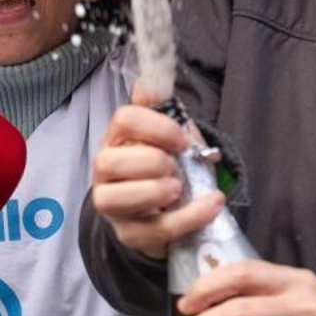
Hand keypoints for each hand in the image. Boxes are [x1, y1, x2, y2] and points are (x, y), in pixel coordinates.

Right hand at [90, 79, 224, 258]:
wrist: (169, 209)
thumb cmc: (167, 166)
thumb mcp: (169, 134)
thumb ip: (161, 107)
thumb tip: (150, 81)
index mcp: (116, 138)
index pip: (124, 120)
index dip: (157, 127)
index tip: (182, 140)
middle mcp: (105, 171)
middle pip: (109, 162)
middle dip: (150, 162)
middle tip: (175, 167)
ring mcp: (112, 205)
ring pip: (117, 198)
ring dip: (155, 191)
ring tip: (180, 189)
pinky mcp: (130, 234)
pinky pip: (154, 229)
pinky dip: (188, 217)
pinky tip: (211, 206)